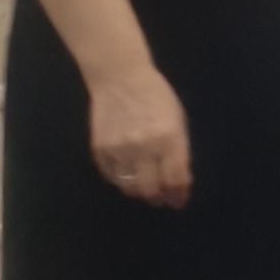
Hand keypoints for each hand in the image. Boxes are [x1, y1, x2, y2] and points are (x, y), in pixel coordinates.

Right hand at [91, 67, 193, 207]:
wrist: (120, 79)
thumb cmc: (156, 97)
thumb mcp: (177, 120)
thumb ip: (179, 151)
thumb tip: (180, 180)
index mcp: (169, 138)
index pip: (175, 178)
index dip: (178, 195)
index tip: (179, 201)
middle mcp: (144, 147)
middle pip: (151, 189)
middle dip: (159, 198)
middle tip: (162, 199)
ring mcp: (119, 149)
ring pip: (130, 187)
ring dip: (140, 192)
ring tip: (145, 188)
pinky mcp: (100, 150)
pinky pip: (112, 177)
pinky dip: (121, 181)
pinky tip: (128, 175)